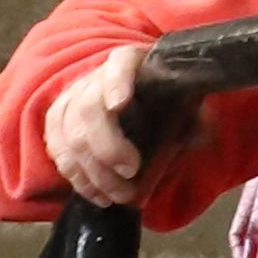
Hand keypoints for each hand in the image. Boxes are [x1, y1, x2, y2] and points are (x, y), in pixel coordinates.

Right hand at [39, 45, 187, 207]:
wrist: (128, 93)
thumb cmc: (160, 97)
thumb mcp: (183, 101)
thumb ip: (195, 117)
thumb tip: (201, 136)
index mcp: (130, 62)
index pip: (120, 64)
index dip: (116, 82)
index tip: (120, 105)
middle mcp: (94, 78)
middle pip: (88, 110)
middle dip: (108, 147)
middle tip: (131, 173)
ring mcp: (71, 100)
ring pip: (70, 136)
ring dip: (94, 172)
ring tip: (119, 195)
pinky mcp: (56, 123)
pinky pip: (58, 152)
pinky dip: (77, 177)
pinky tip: (97, 195)